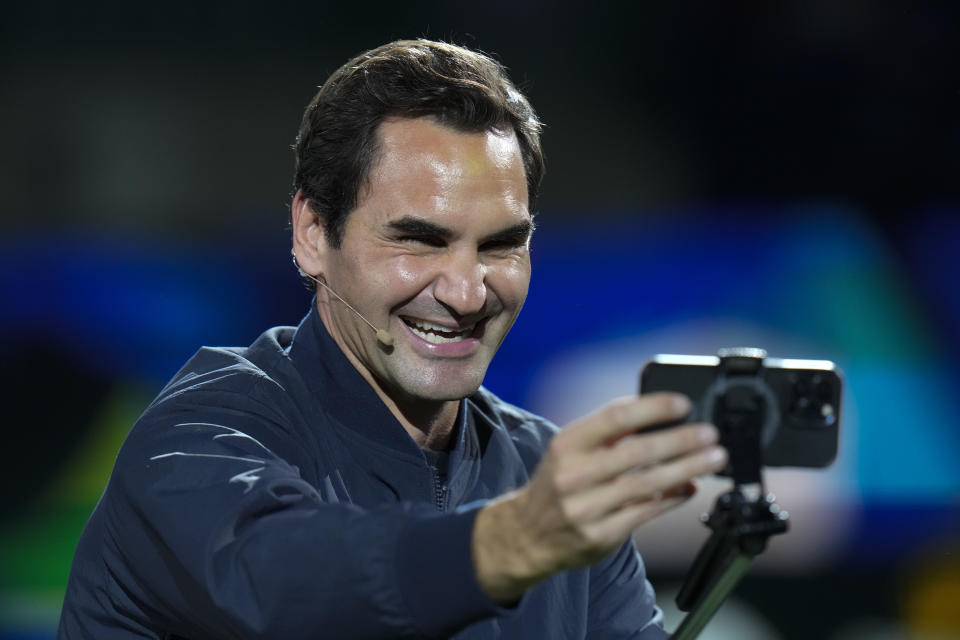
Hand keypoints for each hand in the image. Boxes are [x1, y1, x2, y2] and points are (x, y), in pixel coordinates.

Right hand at [472, 393, 726, 601]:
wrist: (527, 535)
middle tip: (710, 434)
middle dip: (680, 441)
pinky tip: (691, 487)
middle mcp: (574, 474)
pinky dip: (673, 498)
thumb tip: (660, 417)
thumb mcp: (571, 450)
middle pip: (637, 452)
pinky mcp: (600, 535)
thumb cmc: (558, 484)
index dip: (652, 408)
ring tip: (713, 458)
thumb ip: (609, 435)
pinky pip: (646, 513)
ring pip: (647, 484)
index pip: (615, 417)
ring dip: (687, 469)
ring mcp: (586, 508)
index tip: (683, 404)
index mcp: (568, 444)